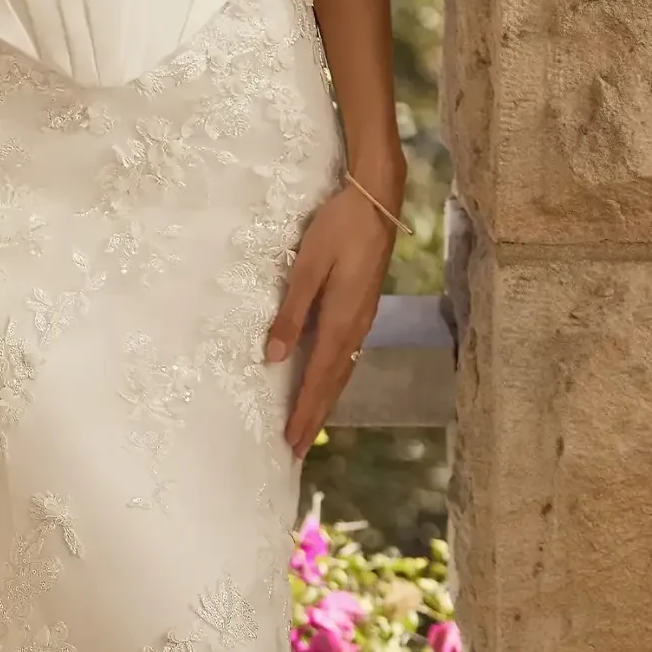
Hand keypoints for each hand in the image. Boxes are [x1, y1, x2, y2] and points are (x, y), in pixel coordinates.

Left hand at [264, 179, 398, 460]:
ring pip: (342, 371)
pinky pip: (348, 355)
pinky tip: (327, 380)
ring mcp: (363, 319)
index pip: (318, 379)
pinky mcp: (363, 307)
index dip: (304, 412)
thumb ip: (290, 313)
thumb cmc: (338, 229)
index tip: (291, 443)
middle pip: (333, 383)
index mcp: (340, 322)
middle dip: (314, 416)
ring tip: (310, 424)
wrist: (377, 202)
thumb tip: (273, 357)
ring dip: (325, 400)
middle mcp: (355, 328)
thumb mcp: (307, 267)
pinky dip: (334, 377)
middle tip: (296, 449)